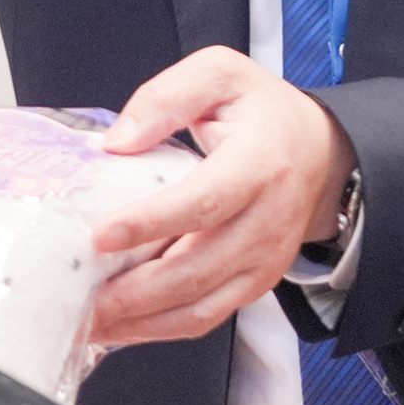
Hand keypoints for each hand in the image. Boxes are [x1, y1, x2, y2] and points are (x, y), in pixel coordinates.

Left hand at [86, 46, 356, 344]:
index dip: (150, 223)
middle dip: (134, 292)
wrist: (321, 152)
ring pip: (200, 307)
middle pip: (196, 269)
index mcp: (258, 164)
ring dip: (142, 322)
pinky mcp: (254, 284)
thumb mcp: (220, 75)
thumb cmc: (263, 112)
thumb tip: (117, 140)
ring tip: (91, 322)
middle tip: (82, 296)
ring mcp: (263, 260)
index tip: (102, 235)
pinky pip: (206, 317)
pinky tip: (122, 326)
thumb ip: (167, 97)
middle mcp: (266, 221)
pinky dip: (160, 330)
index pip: (203, 202)